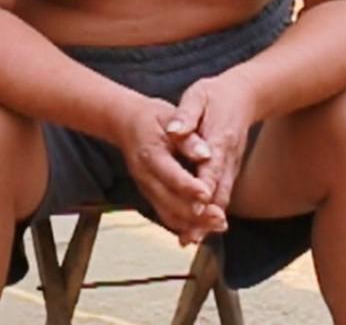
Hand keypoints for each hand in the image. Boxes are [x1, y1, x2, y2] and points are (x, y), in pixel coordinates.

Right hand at [114, 95, 220, 243]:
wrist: (126, 122)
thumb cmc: (152, 117)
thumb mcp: (169, 116)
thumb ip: (188, 138)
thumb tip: (205, 154)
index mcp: (150, 154)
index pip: (170, 175)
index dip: (189, 187)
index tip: (208, 194)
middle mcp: (145, 176)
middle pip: (169, 202)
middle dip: (195, 214)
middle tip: (220, 219)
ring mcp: (146, 188)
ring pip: (168, 213)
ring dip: (193, 224)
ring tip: (217, 226)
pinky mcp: (151, 195)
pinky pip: (166, 215)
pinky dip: (184, 225)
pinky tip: (203, 230)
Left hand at [165, 75, 257, 236]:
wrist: (244, 95)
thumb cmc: (216, 95)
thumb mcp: (198, 96)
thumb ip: (187, 114)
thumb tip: (174, 130)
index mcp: (220, 138)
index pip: (211, 167)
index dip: (204, 186)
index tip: (195, 205)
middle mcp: (228, 157)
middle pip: (218, 190)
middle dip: (205, 214)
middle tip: (191, 235)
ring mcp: (231, 166)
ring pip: (222, 198)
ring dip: (208, 220)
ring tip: (191, 239)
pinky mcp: (229, 171)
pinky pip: (222, 196)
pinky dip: (212, 213)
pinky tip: (198, 229)